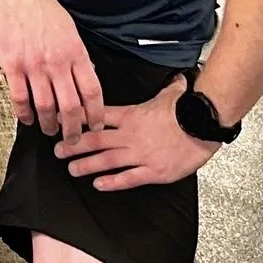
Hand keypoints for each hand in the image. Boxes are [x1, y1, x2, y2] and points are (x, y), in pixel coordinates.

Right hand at [0, 0, 104, 138]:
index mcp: (75, 52)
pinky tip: (27, 119)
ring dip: (48, 124)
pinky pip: (20, 97)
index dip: (96, 113)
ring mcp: (34, 65)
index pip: (92, 91)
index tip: (96, 126)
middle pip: (71, 105)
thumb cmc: (41, 9)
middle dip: (73, 128)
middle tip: (72, 139)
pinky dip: (24, 113)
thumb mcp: (69, 29)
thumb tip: (89, 72)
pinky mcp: (13, 65)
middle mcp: (57, 62)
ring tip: (48, 130)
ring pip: (46, 106)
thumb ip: (78, 54)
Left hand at [55, 77, 216, 190]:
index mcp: (131, 115)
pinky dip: (111, 182)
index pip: (98, 115)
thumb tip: (176, 78)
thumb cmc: (187, 110)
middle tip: (58, 150)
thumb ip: (167, 88)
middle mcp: (130, 135)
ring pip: (106, 160)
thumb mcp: (171, 93)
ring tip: (71, 168)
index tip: (64, 121)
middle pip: (95, 139)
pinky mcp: (153, 171)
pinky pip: (128, 178)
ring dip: (86, 165)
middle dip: (74, 145)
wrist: (204, 125)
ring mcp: (140, 154)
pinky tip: (98, 185)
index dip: (79, 118)